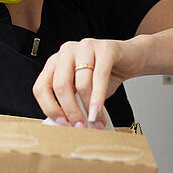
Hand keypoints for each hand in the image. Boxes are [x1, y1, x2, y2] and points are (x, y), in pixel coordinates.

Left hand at [32, 37, 147, 127]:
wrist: (131, 59)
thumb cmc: (104, 75)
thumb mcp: (83, 90)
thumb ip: (73, 102)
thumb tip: (67, 125)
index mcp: (55, 63)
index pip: (41, 87)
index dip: (50, 108)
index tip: (62, 124)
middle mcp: (66, 52)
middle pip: (60, 85)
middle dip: (70, 111)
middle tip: (79, 126)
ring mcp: (84, 47)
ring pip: (81, 83)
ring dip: (88, 107)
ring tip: (94, 121)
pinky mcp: (104, 48)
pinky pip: (100, 77)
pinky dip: (98, 98)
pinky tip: (98, 110)